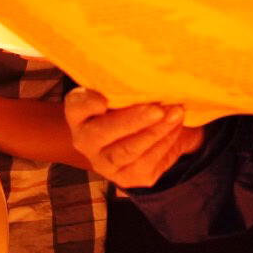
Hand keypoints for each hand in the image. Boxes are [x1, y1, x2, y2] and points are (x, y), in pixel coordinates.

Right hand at [64, 88, 203, 188]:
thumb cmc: (134, 104)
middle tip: (157, 109)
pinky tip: (176, 127)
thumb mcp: (128, 91)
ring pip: (126, 151)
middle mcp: (85, 140)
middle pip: (101, 133)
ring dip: (154, 132)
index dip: (86, 104)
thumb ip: (130, 85)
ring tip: (175, 114)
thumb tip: (152, 74)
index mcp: (80, 114)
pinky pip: (145, 163)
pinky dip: (164, 143)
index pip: (76, 107)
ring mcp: (103, 162)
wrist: (152, 134)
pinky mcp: (125, 178)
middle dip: (132, 121)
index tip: (103, 100)